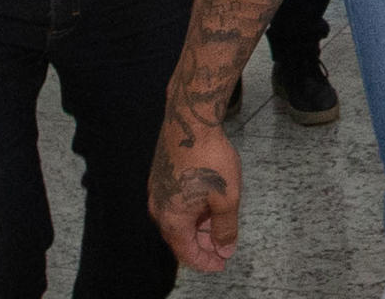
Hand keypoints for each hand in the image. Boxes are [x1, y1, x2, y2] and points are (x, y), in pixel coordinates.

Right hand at [148, 112, 242, 271]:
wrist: (191, 121)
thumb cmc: (209, 159)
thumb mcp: (227, 199)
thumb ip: (225, 228)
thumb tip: (225, 248)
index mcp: (172, 220)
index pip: (187, 253)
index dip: (206, 262)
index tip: (221, 263)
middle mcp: (158, 208)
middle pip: (180, 238)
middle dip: (202, 244)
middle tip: (223, 246)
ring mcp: (157, 191)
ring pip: (178, 219)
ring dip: (198, 226)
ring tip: (219, 223)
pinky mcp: (160, 176)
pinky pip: (175, 202)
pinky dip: (192, 209)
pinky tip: (207, 202)